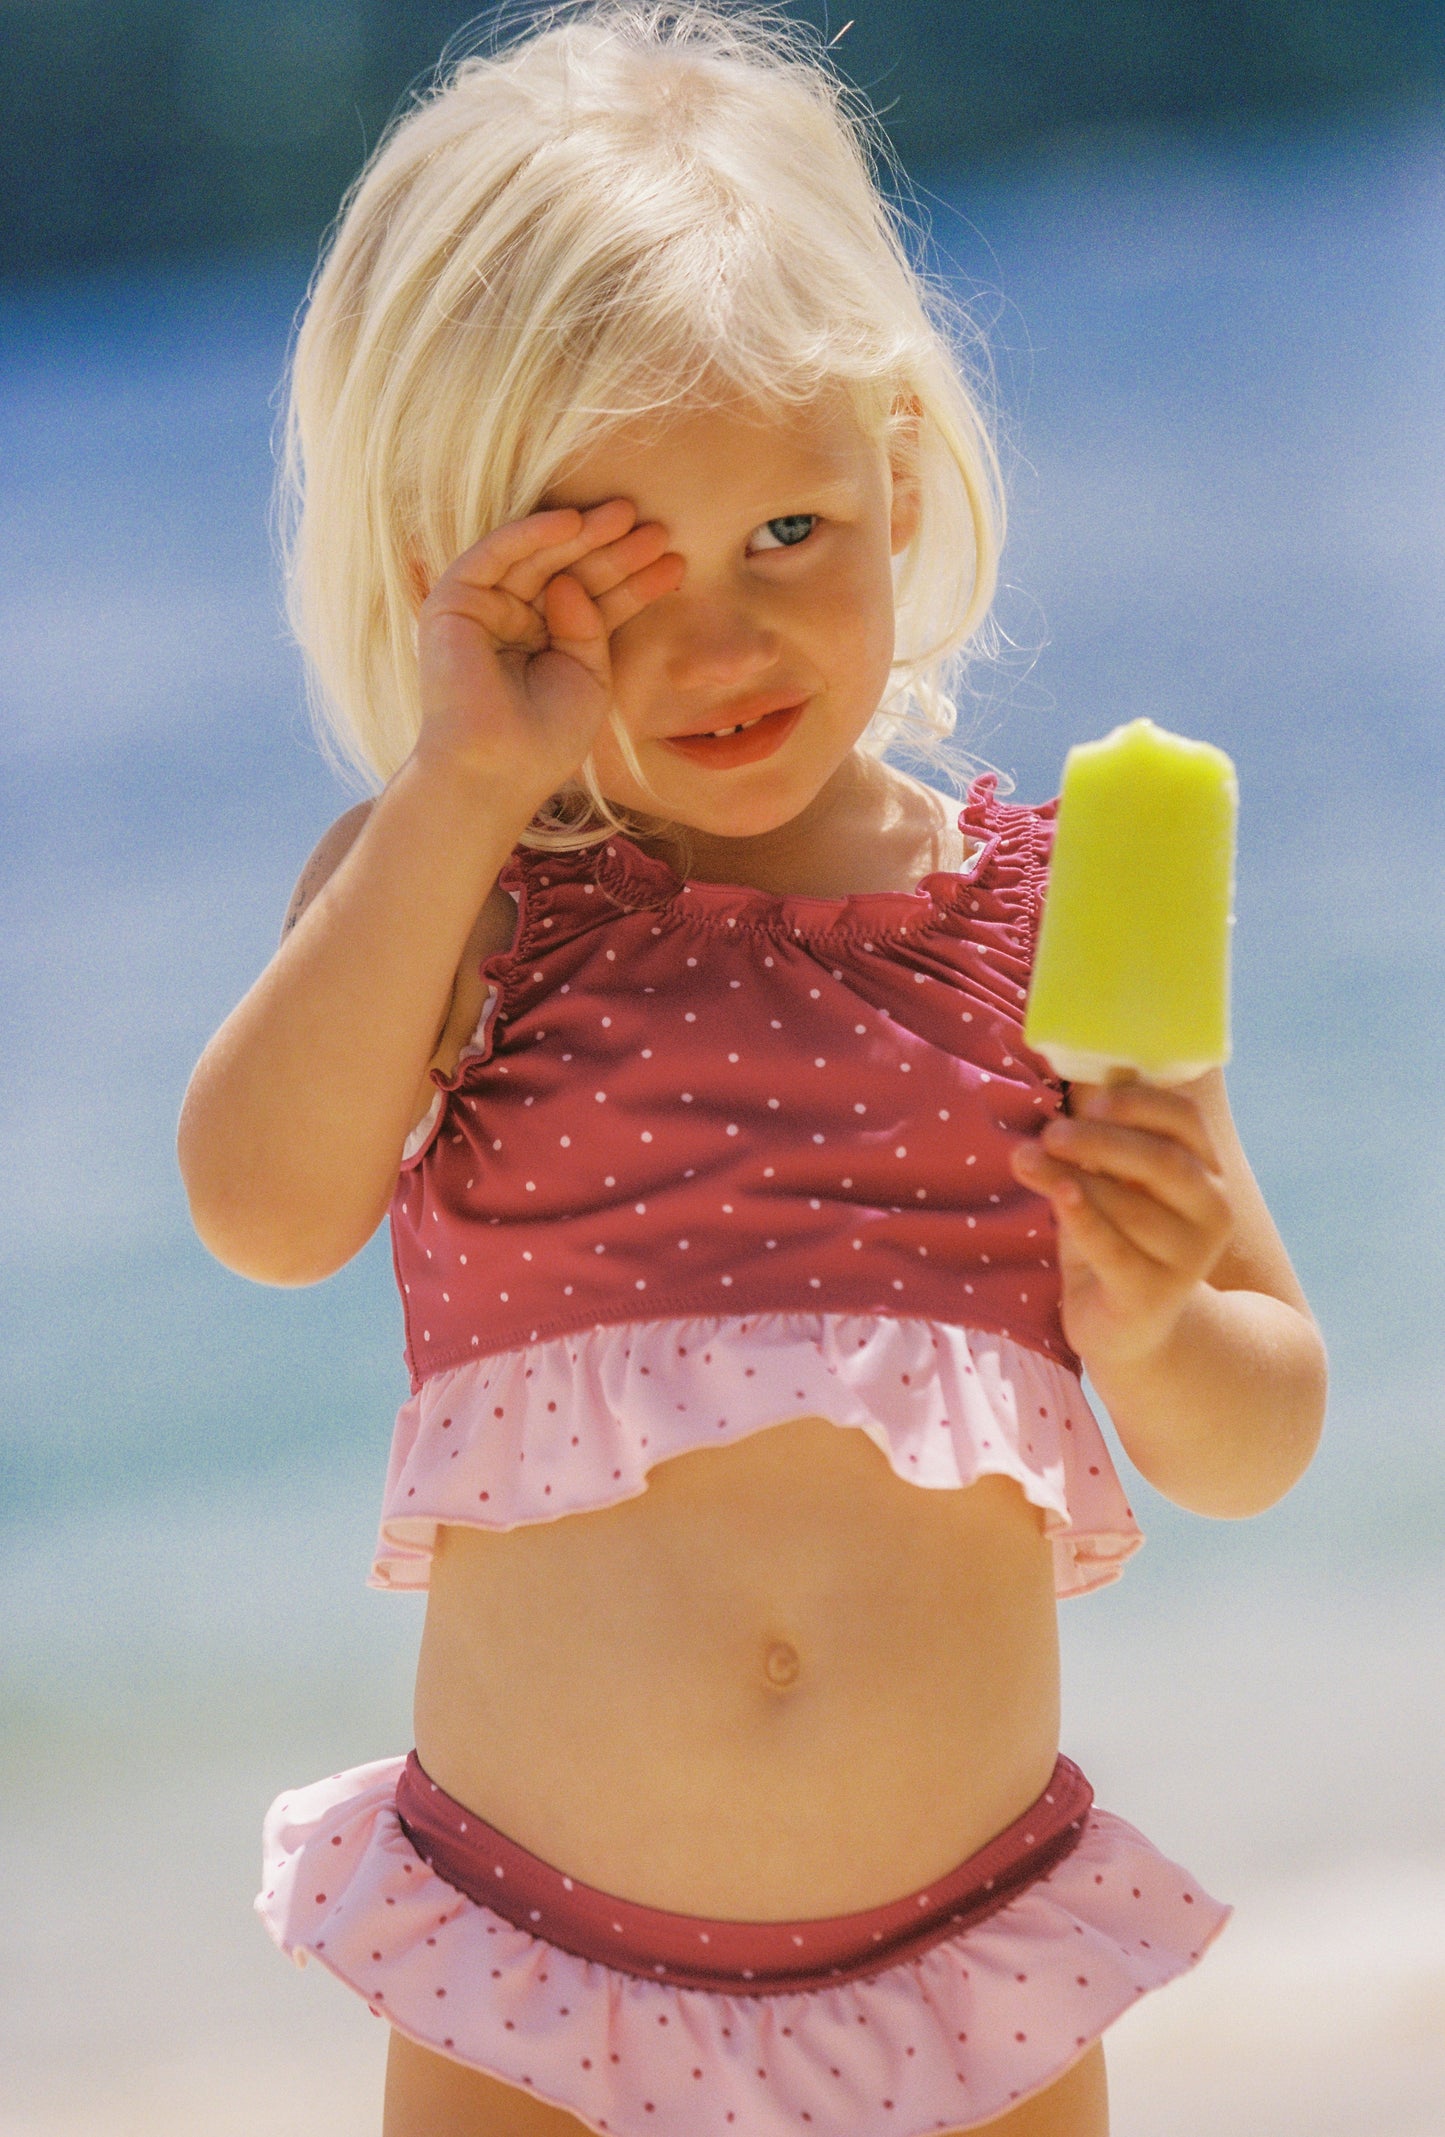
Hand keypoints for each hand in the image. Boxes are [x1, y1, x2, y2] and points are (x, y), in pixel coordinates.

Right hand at [415, 498, 683, 802]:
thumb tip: (570, 579)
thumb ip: (591, 625)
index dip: (632, 581)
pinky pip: (493, 553)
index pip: (593, 599)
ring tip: (629, 516)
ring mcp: (482, 608)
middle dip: (613, 550)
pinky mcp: (452, 601)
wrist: (497, 770)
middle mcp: (511, 619)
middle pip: (570, 572)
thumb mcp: (589, 676)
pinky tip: (573, 522)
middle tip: (657, 529)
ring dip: (582, 533)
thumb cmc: (546, 739)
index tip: (676, 564)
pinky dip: (531, 534)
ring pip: (537, 557)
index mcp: (544, 640)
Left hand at [1009, 1079, 1233, 1373]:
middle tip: (1051, 1132)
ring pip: (1130, 1206)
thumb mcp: (1114, 1180)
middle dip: (1102, 1140)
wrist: (1128, 1327)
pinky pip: (1115, 1249)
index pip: (1185, 1122)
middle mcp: (1211, 1214)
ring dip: (1071, 1175)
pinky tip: (1058, 1192)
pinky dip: (1084, 1218)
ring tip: (1024, 1159)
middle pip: (1163, 1161)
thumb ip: (1110, 1130)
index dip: (1138, 1103)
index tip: (1089, 1100)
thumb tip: (1102, 1062)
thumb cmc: (1118, 1237)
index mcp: (1207, 1173)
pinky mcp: (1152, 1296)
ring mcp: (1187, 1260)